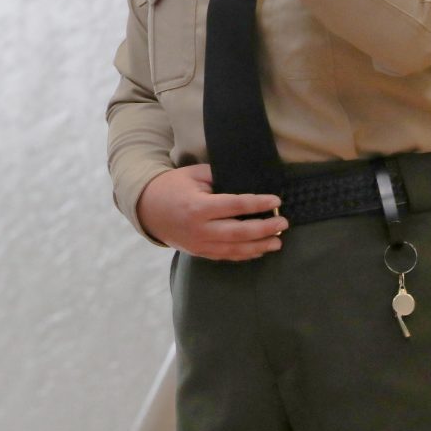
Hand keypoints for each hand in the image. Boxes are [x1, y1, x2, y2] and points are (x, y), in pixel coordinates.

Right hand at [136, 164, 287, 260]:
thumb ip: (218, 176)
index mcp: (199, 207)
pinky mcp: (199, 252)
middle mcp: (200, 229)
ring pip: (234, 249)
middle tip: (283, 224)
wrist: (147, 209)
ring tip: (278, 242)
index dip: (257, 204)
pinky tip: (259, 250)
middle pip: (238, 233)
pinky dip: (244, 255)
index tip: (275, 200)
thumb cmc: (173, 186)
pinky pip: (225, 256)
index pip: (235, 206)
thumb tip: (244, 180)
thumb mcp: (193, 174)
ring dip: (258, 247)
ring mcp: (199, 244)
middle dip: (264, 229)